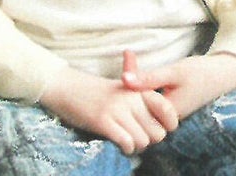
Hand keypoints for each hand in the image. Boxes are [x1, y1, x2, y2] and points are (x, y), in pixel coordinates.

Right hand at [39, 66, 178, 154]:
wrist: (67, 87)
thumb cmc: (97, 93)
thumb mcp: (123, 89)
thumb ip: (143, 102)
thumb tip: (162, 125)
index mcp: (139, 89)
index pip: (168, 110)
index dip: (166, 125)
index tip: (154, 128)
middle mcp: (131, 97)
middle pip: (158, 133)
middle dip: (149, 140)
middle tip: (136, 136)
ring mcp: (118, 108)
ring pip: (144, 142)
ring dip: (136, 147)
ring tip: (126, 140)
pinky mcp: (104, 120)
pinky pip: (127, 143)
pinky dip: (125, 148)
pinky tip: (119, 143)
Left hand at [121, 50, 235, 118]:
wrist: (222, 75)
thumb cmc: (200, 73)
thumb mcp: (174, 72)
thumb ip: (149, 78)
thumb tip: (124, 80)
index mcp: (166, 114)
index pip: (137, 100)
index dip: (130, 77)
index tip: (128, 55)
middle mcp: (164, 119)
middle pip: (138, 102)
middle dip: (131, 78)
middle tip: (128, 55)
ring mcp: (165, 114)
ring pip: (143, 99)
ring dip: (137, 79)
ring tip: (130, 60)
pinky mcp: (167, 106)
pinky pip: (149, 96)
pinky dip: (144, 82)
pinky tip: (139, 69)